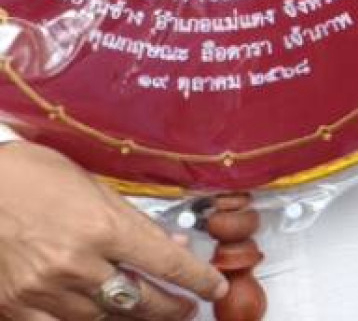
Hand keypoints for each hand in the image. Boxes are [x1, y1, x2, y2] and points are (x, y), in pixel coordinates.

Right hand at [0, 143, 218, 320]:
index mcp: (101, 228)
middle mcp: (75, 264)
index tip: (214, 287)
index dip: (197, 279)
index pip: (166, 263)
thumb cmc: (26, 175)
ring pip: (102, 319)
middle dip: (171, 307)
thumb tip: (172, 242)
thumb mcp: (90, 185)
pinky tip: (98, 317)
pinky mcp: (14, 304)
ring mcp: (43, 289)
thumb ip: (132, 219)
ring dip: (131, 318)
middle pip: (140, 300)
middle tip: (186, 307)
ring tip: (148, 312)